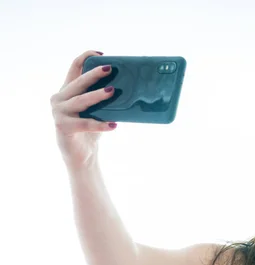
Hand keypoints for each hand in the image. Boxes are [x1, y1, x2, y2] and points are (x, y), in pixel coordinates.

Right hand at [51, 50, 116, 169]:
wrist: (80, 155)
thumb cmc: (90, 130)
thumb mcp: (97, 110)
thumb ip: (103, 98)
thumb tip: (129, 88)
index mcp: (67, 90)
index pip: (74, 68)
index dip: (86, 57)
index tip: (101, 54)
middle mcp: (59, 98)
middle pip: (78, 82)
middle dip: (94, 74)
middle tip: (110, 68)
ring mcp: (58, 112)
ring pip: (81, 100)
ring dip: (97, 95)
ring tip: (113, 91)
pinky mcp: (62, 126)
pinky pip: (85, 124)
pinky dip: (100, 124)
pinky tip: (114, 125)